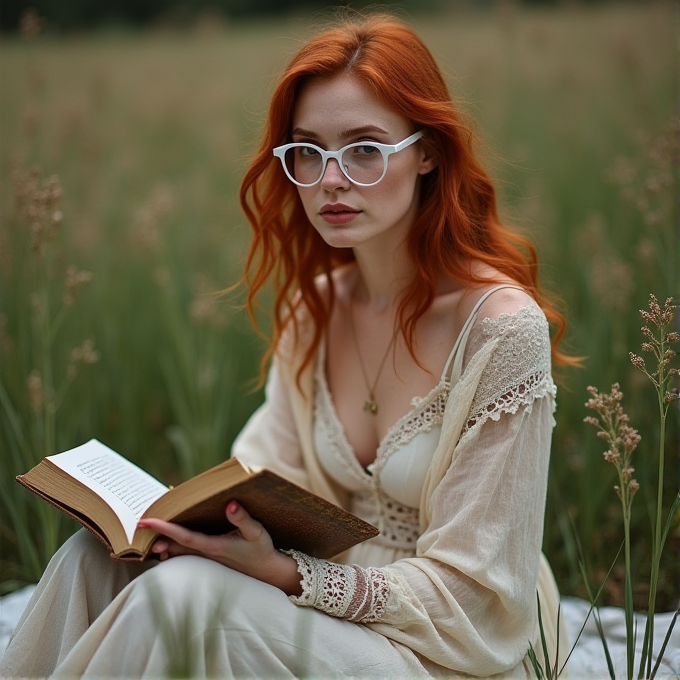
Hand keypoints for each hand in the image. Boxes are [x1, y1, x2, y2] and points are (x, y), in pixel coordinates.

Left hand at [137, 501, 301, 594]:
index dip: (163, 528)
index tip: (145, 521)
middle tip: (139, 524)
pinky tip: (166, 543)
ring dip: (162, 543)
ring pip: (178, 551)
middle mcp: (206, 554)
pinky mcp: (210, 559)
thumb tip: (230, 504)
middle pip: (173, 545)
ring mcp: (207, 558)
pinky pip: (186, 553)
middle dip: (156, 536)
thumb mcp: (256, 532)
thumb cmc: (262, 550)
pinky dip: (173, 546)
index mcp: (214, 546)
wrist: (268, 572)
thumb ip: (243, 519)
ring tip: (148, 532)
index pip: (182, 536)